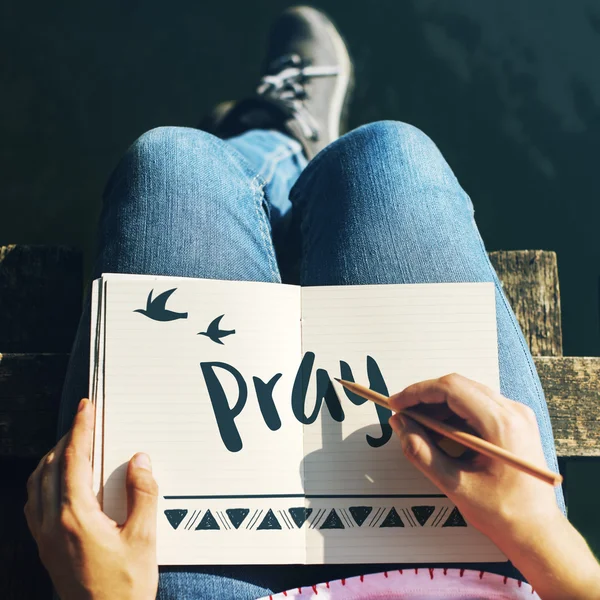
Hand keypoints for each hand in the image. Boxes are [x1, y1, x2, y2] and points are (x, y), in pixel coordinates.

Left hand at [24, 398, 158, 599]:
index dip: (80, 430)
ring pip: (37, 484)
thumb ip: (143, 495)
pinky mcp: (44, 548)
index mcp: (76, 517)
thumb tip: (140, 460)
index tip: (86, 407)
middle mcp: (52, 524)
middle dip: (67, 438)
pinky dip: (43, 481)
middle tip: (85, 420)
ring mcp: (44, 537)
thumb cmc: (124, 587)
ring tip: (72, 444)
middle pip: (51, 467)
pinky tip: (57, 482)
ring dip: (52, 458)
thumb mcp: (143, 539)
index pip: (73, 461)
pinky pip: (34, 503)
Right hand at [387, 373, 561, 544]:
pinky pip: (478, 405)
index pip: (451, 389)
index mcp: (501, 424)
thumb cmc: (503, 513)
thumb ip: (421, 451)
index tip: (396, 403)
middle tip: (402, 413)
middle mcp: (513, 412)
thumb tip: (400, 424)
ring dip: (438, 405)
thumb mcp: (454, 483)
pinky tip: (439, 431)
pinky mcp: (515, 422)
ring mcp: (516, 415)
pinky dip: (454, 413)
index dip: (418, 392)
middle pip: (459, 386)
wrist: (537, 531)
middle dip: (425, 397)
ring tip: (417, 425)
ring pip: (467, 393)